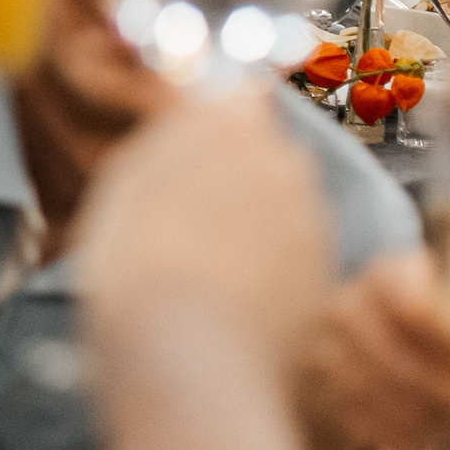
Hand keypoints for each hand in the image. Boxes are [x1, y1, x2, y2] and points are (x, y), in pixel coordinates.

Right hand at [81, 94, 327, 363]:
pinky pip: (296, 255)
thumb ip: (166, 141)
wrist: (187, 353)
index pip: (237, 96)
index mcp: (227, 126)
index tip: (191, 140)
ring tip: (203, 262)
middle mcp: (281, 162)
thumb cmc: (137, 265)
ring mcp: (309, 220)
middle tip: (187, 211)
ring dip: (255, 221)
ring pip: (283, 205)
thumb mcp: (125, 183)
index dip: (214, 119)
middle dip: (237, 171)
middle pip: (265, 151)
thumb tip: (188, 114)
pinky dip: (271, 267)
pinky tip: (230, 297)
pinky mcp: (324, 274)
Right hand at [294, 251, 449, 449]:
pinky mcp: (325, 395)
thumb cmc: (425, 324)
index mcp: (383, 277)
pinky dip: (411, 436)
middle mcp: (346, 310)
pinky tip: (434, 431)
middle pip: (403, 363)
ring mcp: (327, 355)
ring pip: (389, 401)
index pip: (412, 307)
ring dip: (441, 417)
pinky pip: (373, 427)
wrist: (357, 339)